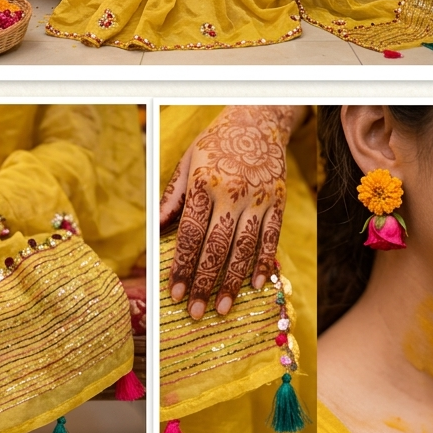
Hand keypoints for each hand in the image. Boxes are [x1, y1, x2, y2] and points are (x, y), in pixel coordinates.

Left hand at [160, 106, 293, 319]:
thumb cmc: (217, 141)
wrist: (259, 120)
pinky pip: (271, 237)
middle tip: (196, 312)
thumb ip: (173, 196)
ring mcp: (258, 198)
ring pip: (244, 248)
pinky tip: (256, 284)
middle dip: (204, 283)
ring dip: (232, 281)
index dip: (182, 267)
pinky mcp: (277, 201)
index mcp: (205, 183)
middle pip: (216, 247)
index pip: (190, 234)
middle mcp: (232, 193)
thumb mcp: (189, 160)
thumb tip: (155, 229)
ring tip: (221, 307)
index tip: (175, 294)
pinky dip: (264, 262)